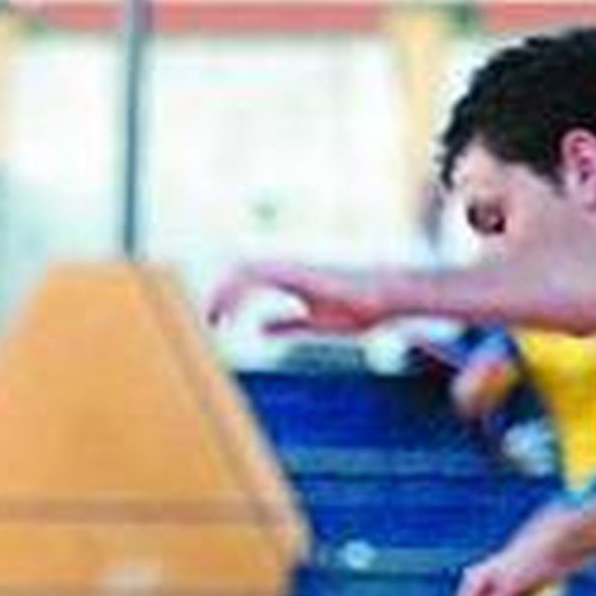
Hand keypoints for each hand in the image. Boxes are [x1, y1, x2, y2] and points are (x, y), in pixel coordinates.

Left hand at [206, 260, 395, 335]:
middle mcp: (288, 266)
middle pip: (241, 268)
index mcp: (291, 275)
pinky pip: (258, 278)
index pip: (248, 275)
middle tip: (208, 321)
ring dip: (225, 293)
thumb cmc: (359, 309)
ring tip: (213, 319)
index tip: (215, 321)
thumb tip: (260, 329)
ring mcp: (293, 266)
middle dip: (221, 293)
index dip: (228, 295)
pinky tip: (231, 317)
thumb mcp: (313, 321)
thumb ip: (286, 324)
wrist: (387, 298)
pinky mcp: (297, 273)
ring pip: (246, 270)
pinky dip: (240, 296)